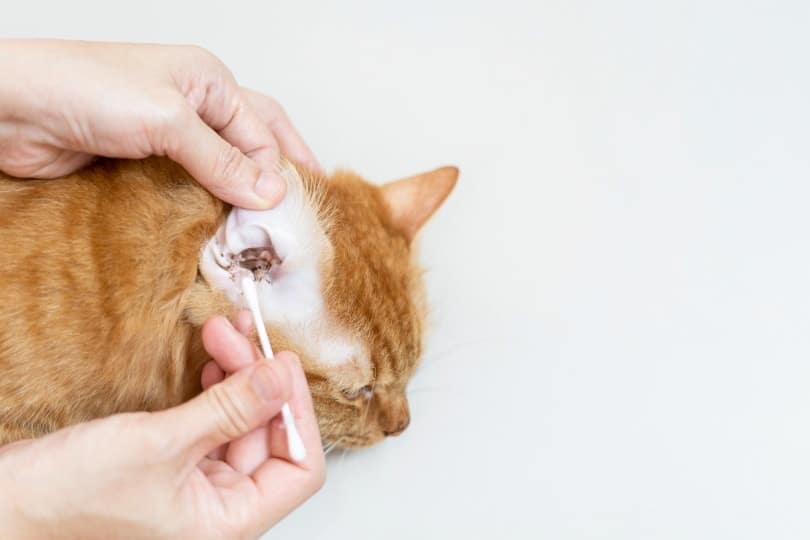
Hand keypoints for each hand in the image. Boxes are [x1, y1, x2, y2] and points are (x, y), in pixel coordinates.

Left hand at [0, 39, 319, 208]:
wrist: (13, 109)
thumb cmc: (85, 88)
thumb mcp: (168, 120)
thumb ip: (222, 159)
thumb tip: (272, 191)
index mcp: (208, 80)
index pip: (262, 129)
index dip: (277, 170)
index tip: (285, 211)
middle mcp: (194, 105)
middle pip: (252, 142)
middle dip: (278, 173)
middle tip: (302, 208)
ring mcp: (168, 135)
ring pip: (221, 169)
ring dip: (242, 195)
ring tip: (263, 228)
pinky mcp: (145, 164)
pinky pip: (189, 188)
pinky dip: (207, 207)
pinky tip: (219, 226)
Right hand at [0, 315, 325, 538]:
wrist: (5, 505)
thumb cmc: (68, 499)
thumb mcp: (160, 444)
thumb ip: (229, 409)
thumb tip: (281, 379)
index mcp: (228, 521)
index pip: (299, 468)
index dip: (297, 413)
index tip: (282, 365)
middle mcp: (219, 506)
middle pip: (269, 434)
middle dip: (258, 378)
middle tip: (239, 334)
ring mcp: (198, 484)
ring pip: (241, 421)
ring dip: (238, 373)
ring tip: (223, 332)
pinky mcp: (175, 462)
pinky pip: (213, 420)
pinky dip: (216, 387)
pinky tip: (212, 362)